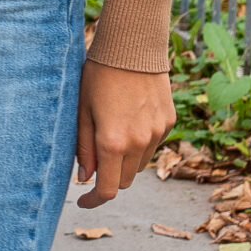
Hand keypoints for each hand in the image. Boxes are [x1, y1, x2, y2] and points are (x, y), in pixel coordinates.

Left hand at [75, 59, 174, 206]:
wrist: (132, 48)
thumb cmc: (98, 75)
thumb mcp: (81, 110)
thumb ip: (83, 147)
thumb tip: (84, 178)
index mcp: (113, 142)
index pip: (109, 188)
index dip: (95, 200)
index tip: (84, 202)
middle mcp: (139, 143)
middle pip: (126, 180)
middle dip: (109, 179)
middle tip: (92, 164)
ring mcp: (157, 134)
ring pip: (140, 164)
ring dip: (124, 161)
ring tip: (109, 132)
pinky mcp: (168, 123)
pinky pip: (152, 145)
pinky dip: (138, 144)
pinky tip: (127, 119)